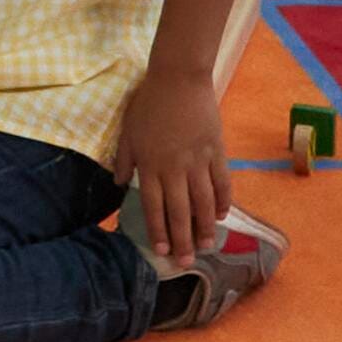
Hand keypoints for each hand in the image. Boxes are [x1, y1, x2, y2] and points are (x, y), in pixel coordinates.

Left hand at [112, 64, 230, 264]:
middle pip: (180, 211)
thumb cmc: (149, 102)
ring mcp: (198, 161)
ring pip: (203, 202)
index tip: (159, 252)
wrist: (179, 78)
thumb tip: (118, 183)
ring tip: (206, 246)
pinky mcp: (217, 151)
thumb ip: (124, 159)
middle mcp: (174, 169)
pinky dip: (223, 201)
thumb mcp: (128, 130)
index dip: (157, 230)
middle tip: (186, 263)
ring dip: (204, 227)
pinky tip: (221, 216)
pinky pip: (222, 182)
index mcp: (151, 166)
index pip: (154, 206)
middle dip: (181, 240)